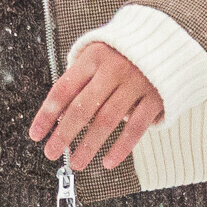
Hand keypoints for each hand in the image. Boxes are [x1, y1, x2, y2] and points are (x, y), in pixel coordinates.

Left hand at [32, 41, 164, 171]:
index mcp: (94, 58)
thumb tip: (56, 117)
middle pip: (82, 108)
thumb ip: (79, 81)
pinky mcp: (156, 97)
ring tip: (76, 163)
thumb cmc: (124, 55)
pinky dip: (121, 147)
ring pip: (107, 120)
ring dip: (89, 145)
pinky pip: (136, 127)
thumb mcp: (98, 57)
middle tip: (51, 153)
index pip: (63, 89)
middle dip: (64, 134)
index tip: (36, 135)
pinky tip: (108, 162)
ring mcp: (137, 83)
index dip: (46, 114)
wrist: (169, 43)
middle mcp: (114, 69)